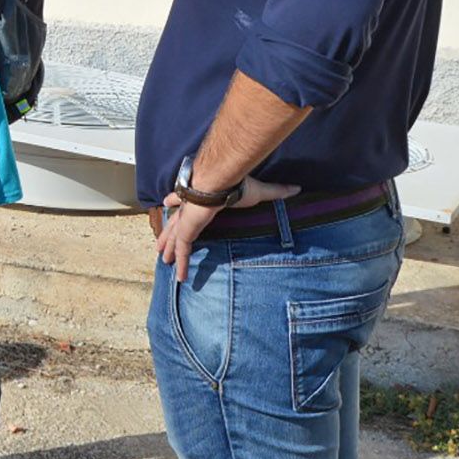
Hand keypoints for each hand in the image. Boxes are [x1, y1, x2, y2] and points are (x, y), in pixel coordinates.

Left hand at [154, 176, 300, 282]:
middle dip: (168, 233)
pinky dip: (181, 264)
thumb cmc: (236, 184)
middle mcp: (189, 207)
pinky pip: (182, 252)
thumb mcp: (259, 192)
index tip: (170, 203)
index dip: (179, 204)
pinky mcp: (187, 231)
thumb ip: (276, 191)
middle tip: (161, 243)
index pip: (187, 201)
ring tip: (163, 260)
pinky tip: (180, 278)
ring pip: (173, 238)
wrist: (220, 181)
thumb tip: (297, 189)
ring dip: (168, 249)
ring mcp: (185, 220)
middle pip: (175, 222)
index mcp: (201, 197)